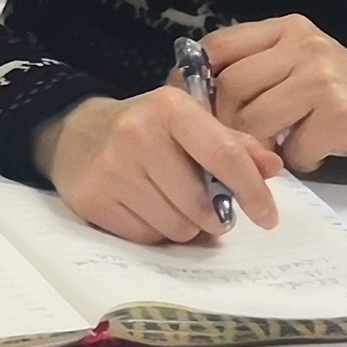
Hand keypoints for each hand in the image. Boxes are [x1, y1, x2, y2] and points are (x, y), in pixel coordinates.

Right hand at [36, 87, 283, 245]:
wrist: (74, 134)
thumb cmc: (144, 130)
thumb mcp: (187, 123)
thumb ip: (233, 144)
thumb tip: (273, 168)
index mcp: (170, 108)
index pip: (224, 155)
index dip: (252, 191)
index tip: (267, 217)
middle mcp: (138, 134)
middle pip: (201, 205)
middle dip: (214, 216)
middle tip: (208, 209)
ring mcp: (111, 168)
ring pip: (177, 227)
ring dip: (184, 226)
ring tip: (171, 205)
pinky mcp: (93, 199)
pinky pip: (146, 237)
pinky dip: (154, 231)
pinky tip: (144, 209)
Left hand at [205, 14, 346, 178]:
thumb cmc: (346, 98)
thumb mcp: (299, 68)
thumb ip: (256, 72)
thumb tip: (192, 98)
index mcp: (286, 30)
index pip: (218, 47)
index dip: (192, 81)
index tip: (187, 111)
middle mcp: (304, 46)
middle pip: (230, 87)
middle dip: (225, 124)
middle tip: (238, 144)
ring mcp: (324, 78)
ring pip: (255, 120)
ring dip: (261, 146)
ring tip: (281, 147)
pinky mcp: (342, 115)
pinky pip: (293, 149)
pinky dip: (299, 161)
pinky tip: (317, 153)